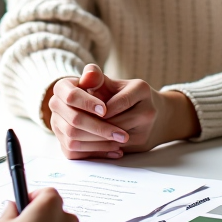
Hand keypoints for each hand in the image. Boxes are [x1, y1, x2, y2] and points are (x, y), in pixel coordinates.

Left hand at [45, 64, 199, 158]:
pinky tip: (86, 143)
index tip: (78, 109)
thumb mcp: (112, 84)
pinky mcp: (143, 144)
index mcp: (141, 89)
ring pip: (116, 137)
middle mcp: (149, 109)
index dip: (95, 107)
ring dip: (94, 137)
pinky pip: (118, 147)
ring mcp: (148, 128)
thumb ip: (97, 79)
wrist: (150, 113)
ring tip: (75, 134)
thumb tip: (86, 74)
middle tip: (71, 124)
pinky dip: (101, 146)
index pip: (116, 101)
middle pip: (116, 121)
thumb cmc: (123, 95)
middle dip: (92, 124)